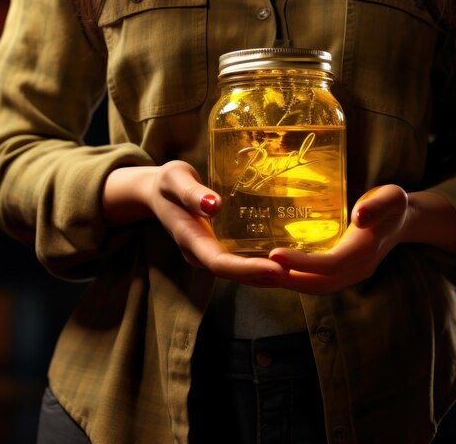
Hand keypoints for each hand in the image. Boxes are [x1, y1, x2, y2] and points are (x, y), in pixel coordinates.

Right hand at [102, 162, 288, 285]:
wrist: (158, 191)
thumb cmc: (168, 183)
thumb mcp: (175, 179)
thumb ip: (192, 193)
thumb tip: (214, 205)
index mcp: (190, 239)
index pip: (220, 263)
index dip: (248, 269)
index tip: (276, 269)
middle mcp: (201, 252)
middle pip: (234, 273)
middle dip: (264, 277)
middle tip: (296, 274)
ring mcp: (209, 252)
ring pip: (239, 272)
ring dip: (265, 276)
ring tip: (297, 274)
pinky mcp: (218, 247)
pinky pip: (241, 261)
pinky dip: (261, 265)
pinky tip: (284, 262)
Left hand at [268, 185, 408, 293]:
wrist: (403, 219)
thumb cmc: (393, 205)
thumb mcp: (391, 197)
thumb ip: (378, 205)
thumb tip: (359, 216)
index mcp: (364, 252)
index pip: (330, 265)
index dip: (302, 263)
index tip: (274, 254)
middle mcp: (357, 269)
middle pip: (319, 284)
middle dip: (288, 280)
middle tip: (256, 269)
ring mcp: (350, 274)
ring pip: (317, 287)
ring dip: (289, 283)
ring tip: (260, 272)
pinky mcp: (343, 272)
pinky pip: (317, 281)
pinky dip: (296, 278)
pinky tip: (276, 269)